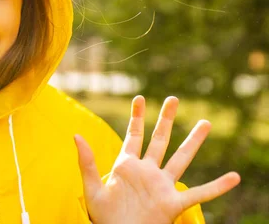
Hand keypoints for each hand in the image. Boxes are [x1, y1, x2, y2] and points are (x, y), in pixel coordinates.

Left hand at [75, 96, 240, 223]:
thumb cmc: (103, 218)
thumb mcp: (91, 189)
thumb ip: (86, 162)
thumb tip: (76, 135)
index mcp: (126, 166)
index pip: (133, 135)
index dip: (137, 117)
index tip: (140, 97)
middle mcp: (147, 172)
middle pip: (159, 140)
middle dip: (166, 119)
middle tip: (173, 98)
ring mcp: (162, 186)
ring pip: (181, 158)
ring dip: (193, 141)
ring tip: (204, 123)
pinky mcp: (172, 204)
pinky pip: (199, 194)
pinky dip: (217, 187)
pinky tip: (233, 178)